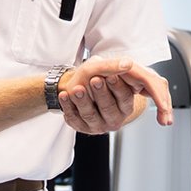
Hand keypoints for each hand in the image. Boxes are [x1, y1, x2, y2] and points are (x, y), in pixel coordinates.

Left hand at [59, 58, 173, 132]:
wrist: (81, 88)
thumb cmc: (98, 79)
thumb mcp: (107, 70)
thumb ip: (116, 67)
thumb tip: (127, 63)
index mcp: (125, 106)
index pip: (124, 98)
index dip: (117, 87)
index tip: (111, 76)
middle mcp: (113, 118)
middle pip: (108, 108)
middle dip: (101, 93)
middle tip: (94, 80)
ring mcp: (98, 125)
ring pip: (90, 115)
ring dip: (83, 101)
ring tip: (76, 89)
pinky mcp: (82, 127)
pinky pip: (74, 119)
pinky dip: (67, 107)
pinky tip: (64, 96)